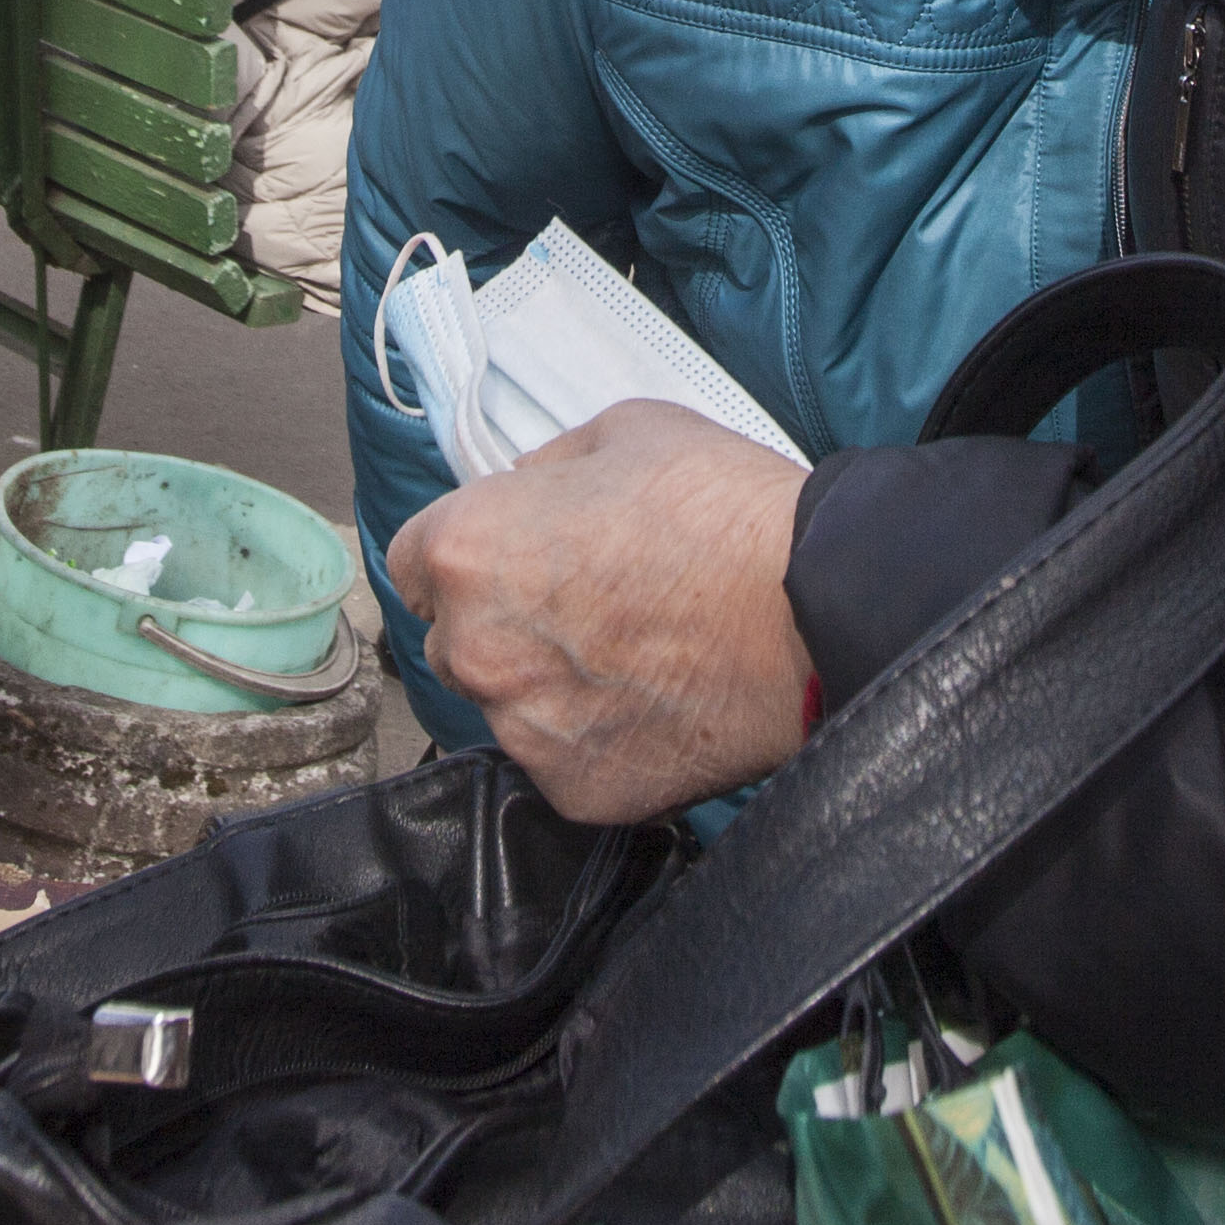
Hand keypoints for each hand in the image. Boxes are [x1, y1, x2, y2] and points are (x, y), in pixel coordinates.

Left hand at [385, 400, 811, 823]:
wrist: (814, 608)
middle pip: (455, 641)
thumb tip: (521, 492)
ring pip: (511, 709)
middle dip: (503, 624)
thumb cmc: (726, 513)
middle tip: (588, 606)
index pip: (410, 564)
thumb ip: (546, 468)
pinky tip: (657, 704)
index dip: (464, 556)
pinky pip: (566, 763)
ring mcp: (524, 729)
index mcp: (465, 550)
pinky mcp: (577, 791)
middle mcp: (474, 649)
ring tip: (637, 656)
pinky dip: (600, 741)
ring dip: (550, 688)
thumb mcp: (624, 433)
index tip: (508, 559)